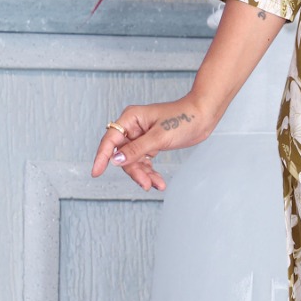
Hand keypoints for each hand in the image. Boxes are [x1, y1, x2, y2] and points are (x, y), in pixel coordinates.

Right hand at [90, 93, 218, 191]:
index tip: (96, 173)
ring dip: (144, 174)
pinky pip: (145, 161)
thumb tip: (116, 160)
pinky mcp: (152, 144)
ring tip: (157, 185)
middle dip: (134, 171)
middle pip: (123, 155)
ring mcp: (142, 136)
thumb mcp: (159, 137)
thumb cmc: (183, 119)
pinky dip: (150, 172)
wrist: (204, 116)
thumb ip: (137, 149)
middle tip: (146, 185)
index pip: (110, 140)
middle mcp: (133, 127)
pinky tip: (159, 182)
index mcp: (130, 119)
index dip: (102, 157)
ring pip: (134, 161)